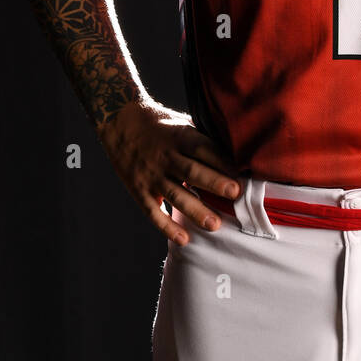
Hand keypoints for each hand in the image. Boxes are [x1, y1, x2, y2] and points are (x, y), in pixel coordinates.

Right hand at [96, 98, 241, 245]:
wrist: (119, 122)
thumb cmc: (159, 124)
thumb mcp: (182, 122)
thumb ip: (203, 138)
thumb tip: (234, 154)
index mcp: (179, 136)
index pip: (203, 149)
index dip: (222, 161)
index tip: (241, 173)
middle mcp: (166, 157)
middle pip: (192, 171)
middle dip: (214, 183)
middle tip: (235, 194)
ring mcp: (152, 175)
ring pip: (175, 194)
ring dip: (195, 210)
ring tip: (215, 225)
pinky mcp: (139, 190)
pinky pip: (153, 211)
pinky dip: (167, 227)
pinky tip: (184, 239)